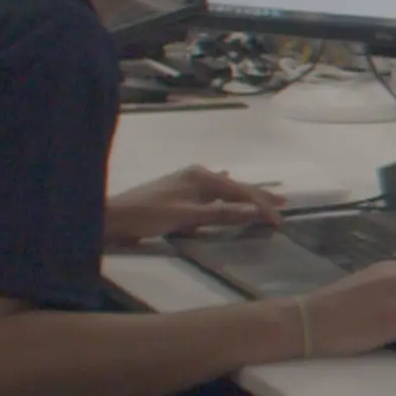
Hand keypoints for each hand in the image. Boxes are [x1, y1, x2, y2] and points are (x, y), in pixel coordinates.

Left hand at [107, 165, 283, 246]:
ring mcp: (187, 182)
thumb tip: (255, 210)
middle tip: (284, 204)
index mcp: (200, 177)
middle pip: (235, 187)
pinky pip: (211, 192)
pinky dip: (224, 193)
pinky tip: (226, 182)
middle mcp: (196, 175)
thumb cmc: (147, 216)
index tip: (280, 220)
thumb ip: (221, 214)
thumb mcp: (186, 217)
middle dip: (259, 196)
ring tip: (264, 198)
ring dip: (244, 195)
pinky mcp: (179, 192)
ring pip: (224, 190)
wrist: (111, 217)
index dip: (261, 206)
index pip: (240, 192)